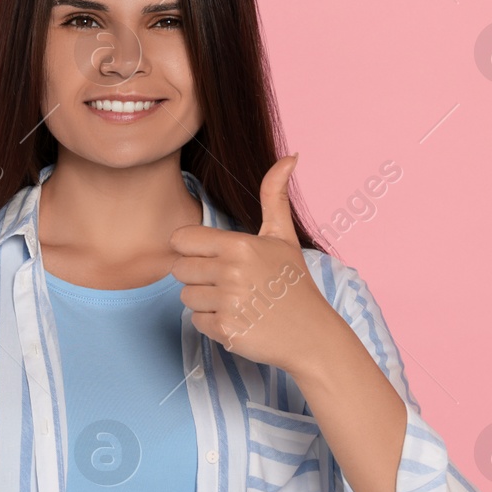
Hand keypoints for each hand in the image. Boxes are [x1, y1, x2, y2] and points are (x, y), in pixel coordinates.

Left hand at [168, 154, 338, 372]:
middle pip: (178, 270)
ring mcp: (228, 302)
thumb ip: (274, 196)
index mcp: (239, 245)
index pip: (181, 240)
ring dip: (205, 301)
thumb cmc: (294, 283)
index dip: (193, 250)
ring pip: (185, 297)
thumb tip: (291, 156)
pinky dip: (213, 324)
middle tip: (229, 283)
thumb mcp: (283, 237)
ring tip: (237, 302)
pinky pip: (196, 321)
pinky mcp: (225, 330)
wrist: (312, 335)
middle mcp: (231, 272)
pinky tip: (239, 320)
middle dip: (198, 277)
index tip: (213, 258)